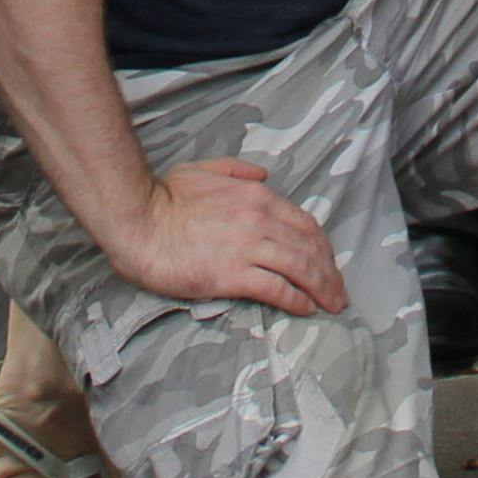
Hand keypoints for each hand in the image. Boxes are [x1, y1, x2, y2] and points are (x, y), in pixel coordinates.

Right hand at [99, 153, 345, 313]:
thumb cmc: (164, 197)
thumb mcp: (203, 169)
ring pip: (300, 268)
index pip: (304, 222)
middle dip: (330, 272)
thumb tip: (264, 176)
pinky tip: (306, 308)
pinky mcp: (233, 275)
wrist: (139, 222)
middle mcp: (259, 220)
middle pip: (309, 247)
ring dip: (322, 288)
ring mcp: (248, 248)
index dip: (322, 246)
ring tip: (332, 305)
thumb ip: (237, 169)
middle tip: (339, 291)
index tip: (329, 262)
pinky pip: (276, 289)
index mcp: (255, 195)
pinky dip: (296, 300)